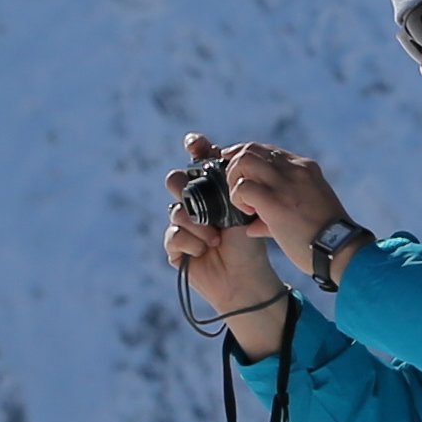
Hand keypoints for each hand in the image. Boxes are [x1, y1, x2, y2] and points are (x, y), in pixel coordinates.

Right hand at [162, 133, 295, 360]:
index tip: (195, 143)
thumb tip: (214, 152)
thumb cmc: (248, 242)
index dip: (195, 148)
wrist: (246, 278)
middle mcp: (195, 204)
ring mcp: (183, 226)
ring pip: (175, 211)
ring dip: (197, 225)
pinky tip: (204, 250)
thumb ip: (227, 183)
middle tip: (200, 198)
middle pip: (175, 181)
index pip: (198, 161)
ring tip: (215, 238)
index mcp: (213, 190)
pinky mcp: (175, 248)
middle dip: (185, 187)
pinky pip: (173, 235)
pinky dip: (190, 242)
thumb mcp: (242, 208)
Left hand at [220, 141, 350, 249]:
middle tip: (234, 186)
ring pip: (244, 160)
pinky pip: (243, 187)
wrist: (341, 248)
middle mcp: (295, 168)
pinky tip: (247, 212)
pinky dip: (237, 198)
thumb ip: (278, 212)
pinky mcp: (274, 201)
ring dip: (234, 178)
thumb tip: (253, 225)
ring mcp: (285, 182)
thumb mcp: (309, 211)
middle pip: (251, 148)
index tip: (238, 171)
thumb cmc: (325, 237)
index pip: (268, 150)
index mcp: (305, 168)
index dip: (247, 157)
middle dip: (235, 164)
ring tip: (240, 200)